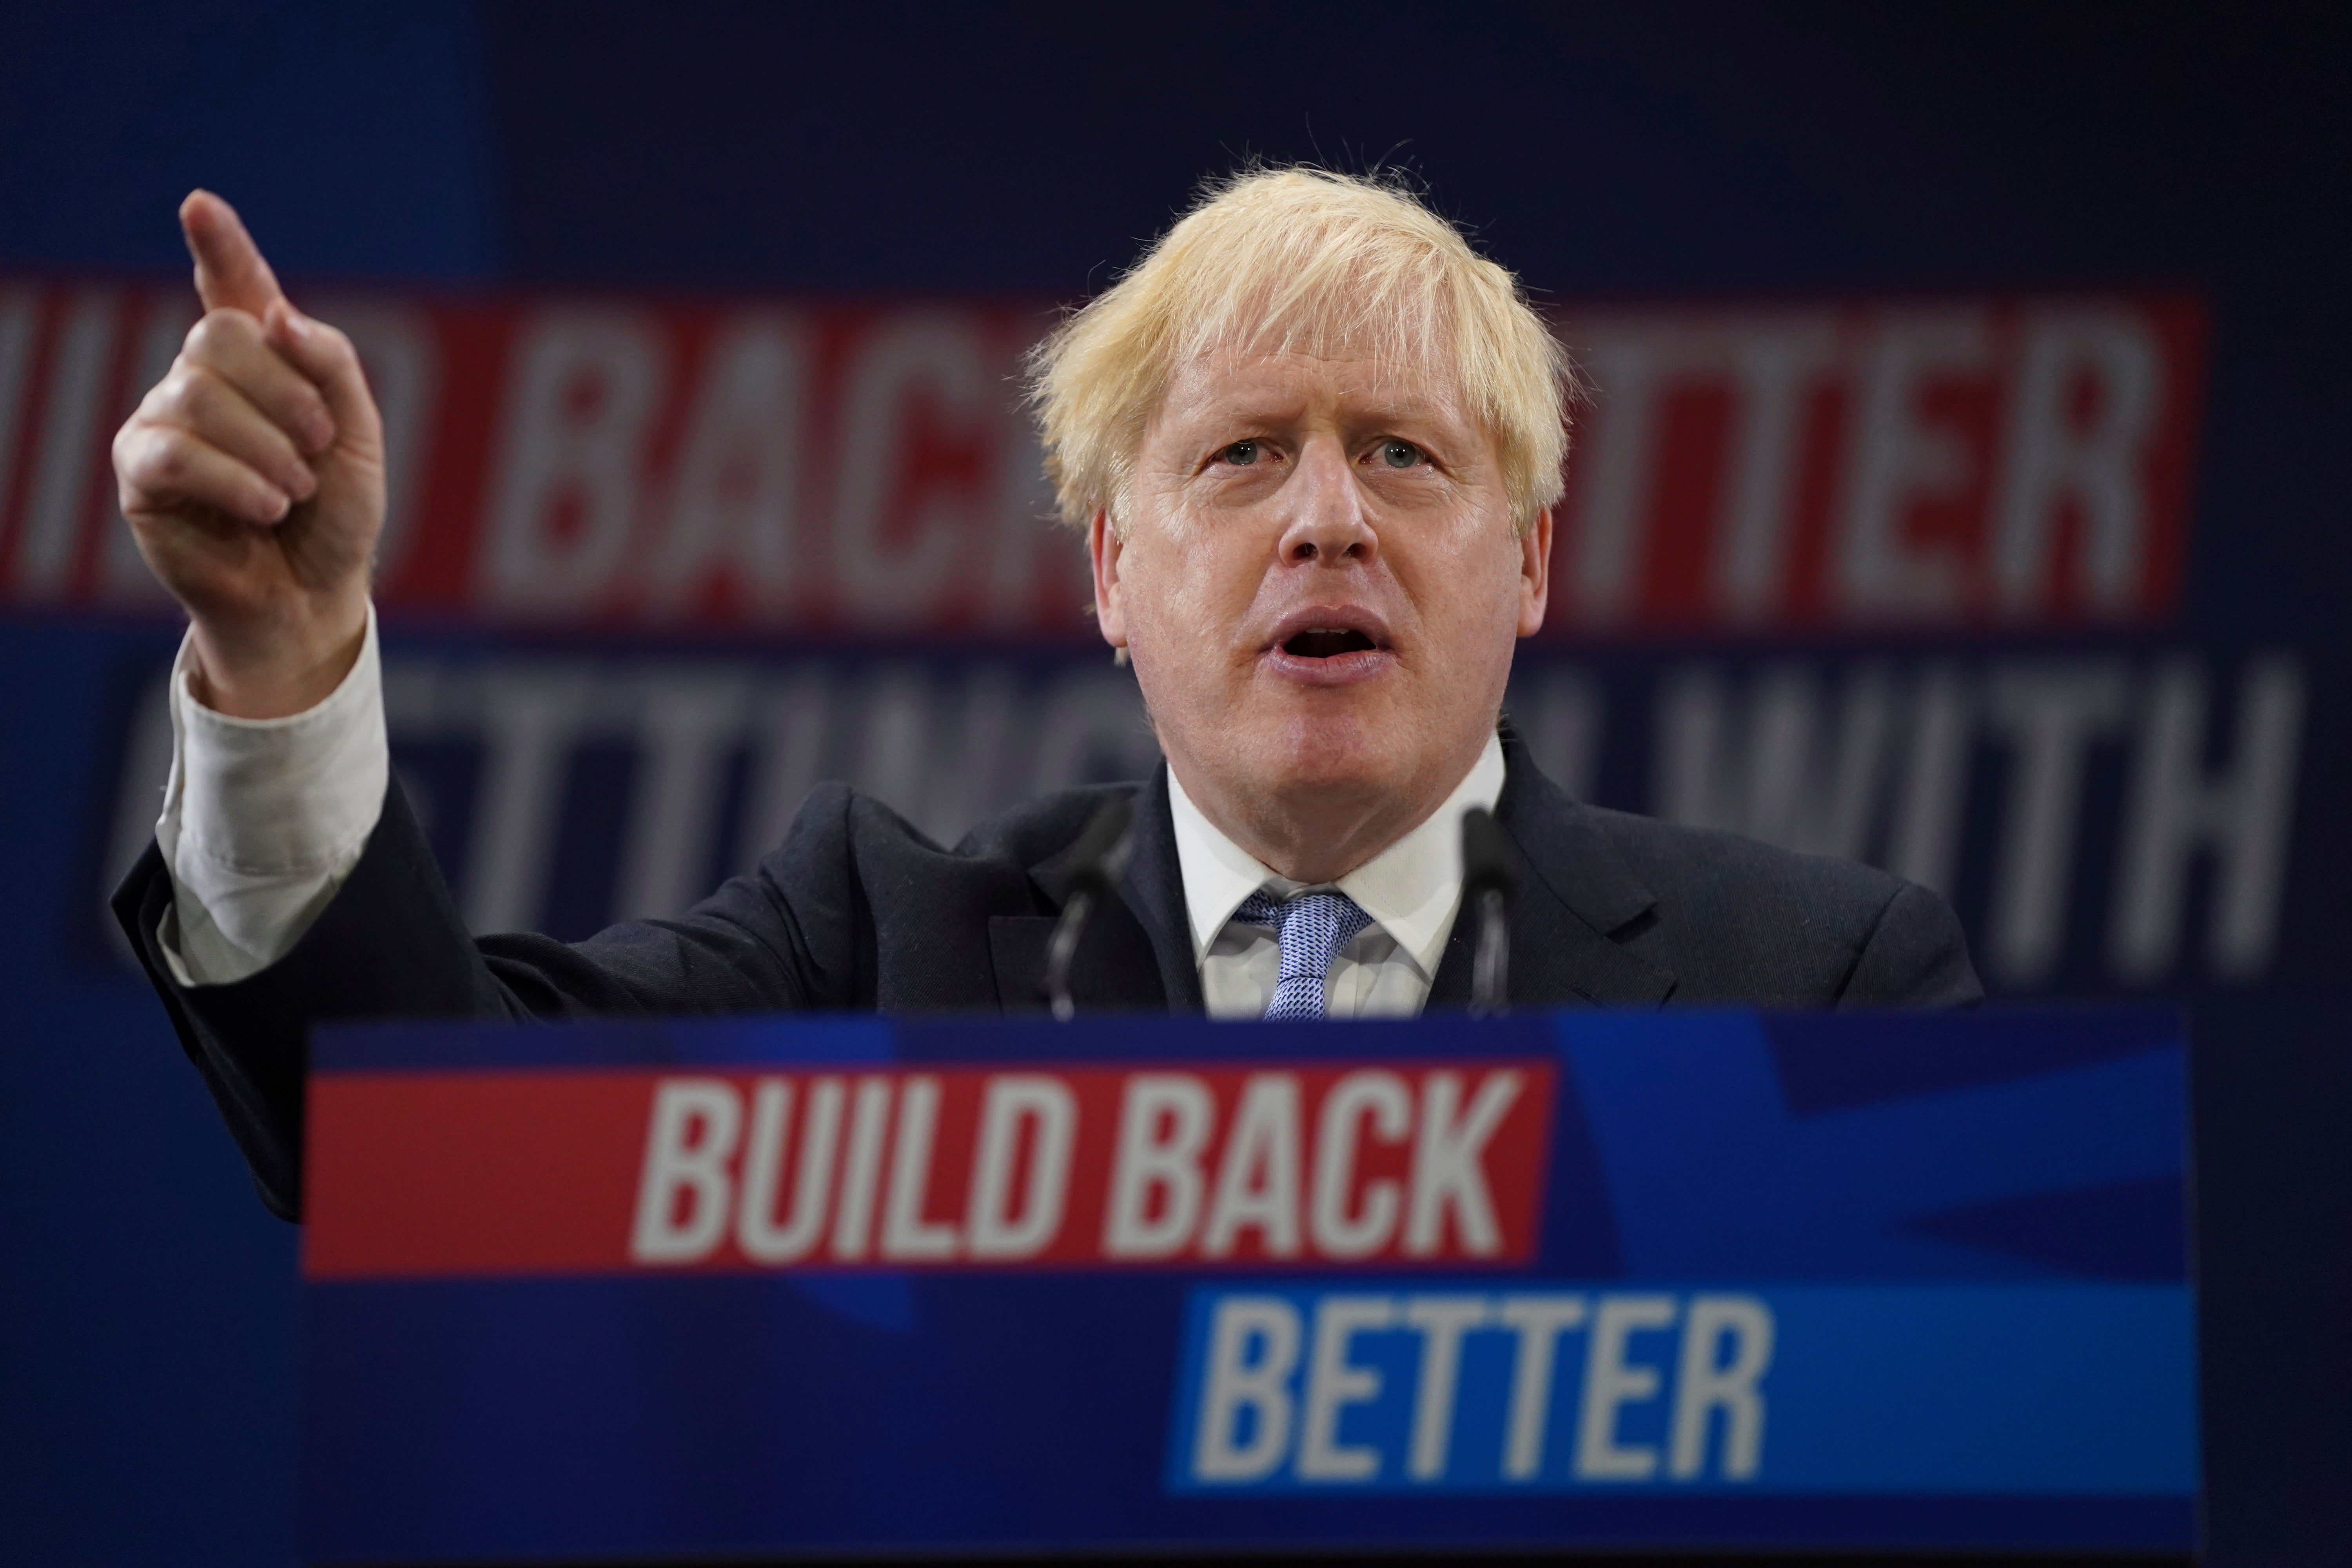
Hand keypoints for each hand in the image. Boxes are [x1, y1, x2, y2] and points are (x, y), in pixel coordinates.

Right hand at [113, 191, 385, 717]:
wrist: (313, 592)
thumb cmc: (336, 515)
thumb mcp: (359, 438)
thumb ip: (331, 367)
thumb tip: (276, 315)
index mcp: (261, 361)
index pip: (233, 288)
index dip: (219, 246)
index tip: (201, 204)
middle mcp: (203, 379)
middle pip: (220, 336)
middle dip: (283, 392)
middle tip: (316, 447)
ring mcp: (164, 420)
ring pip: (199, 393)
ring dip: (265, 447)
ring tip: (293, 491)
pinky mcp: (140, 470)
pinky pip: (175, 451)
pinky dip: (234, 479)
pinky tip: (266, 505)